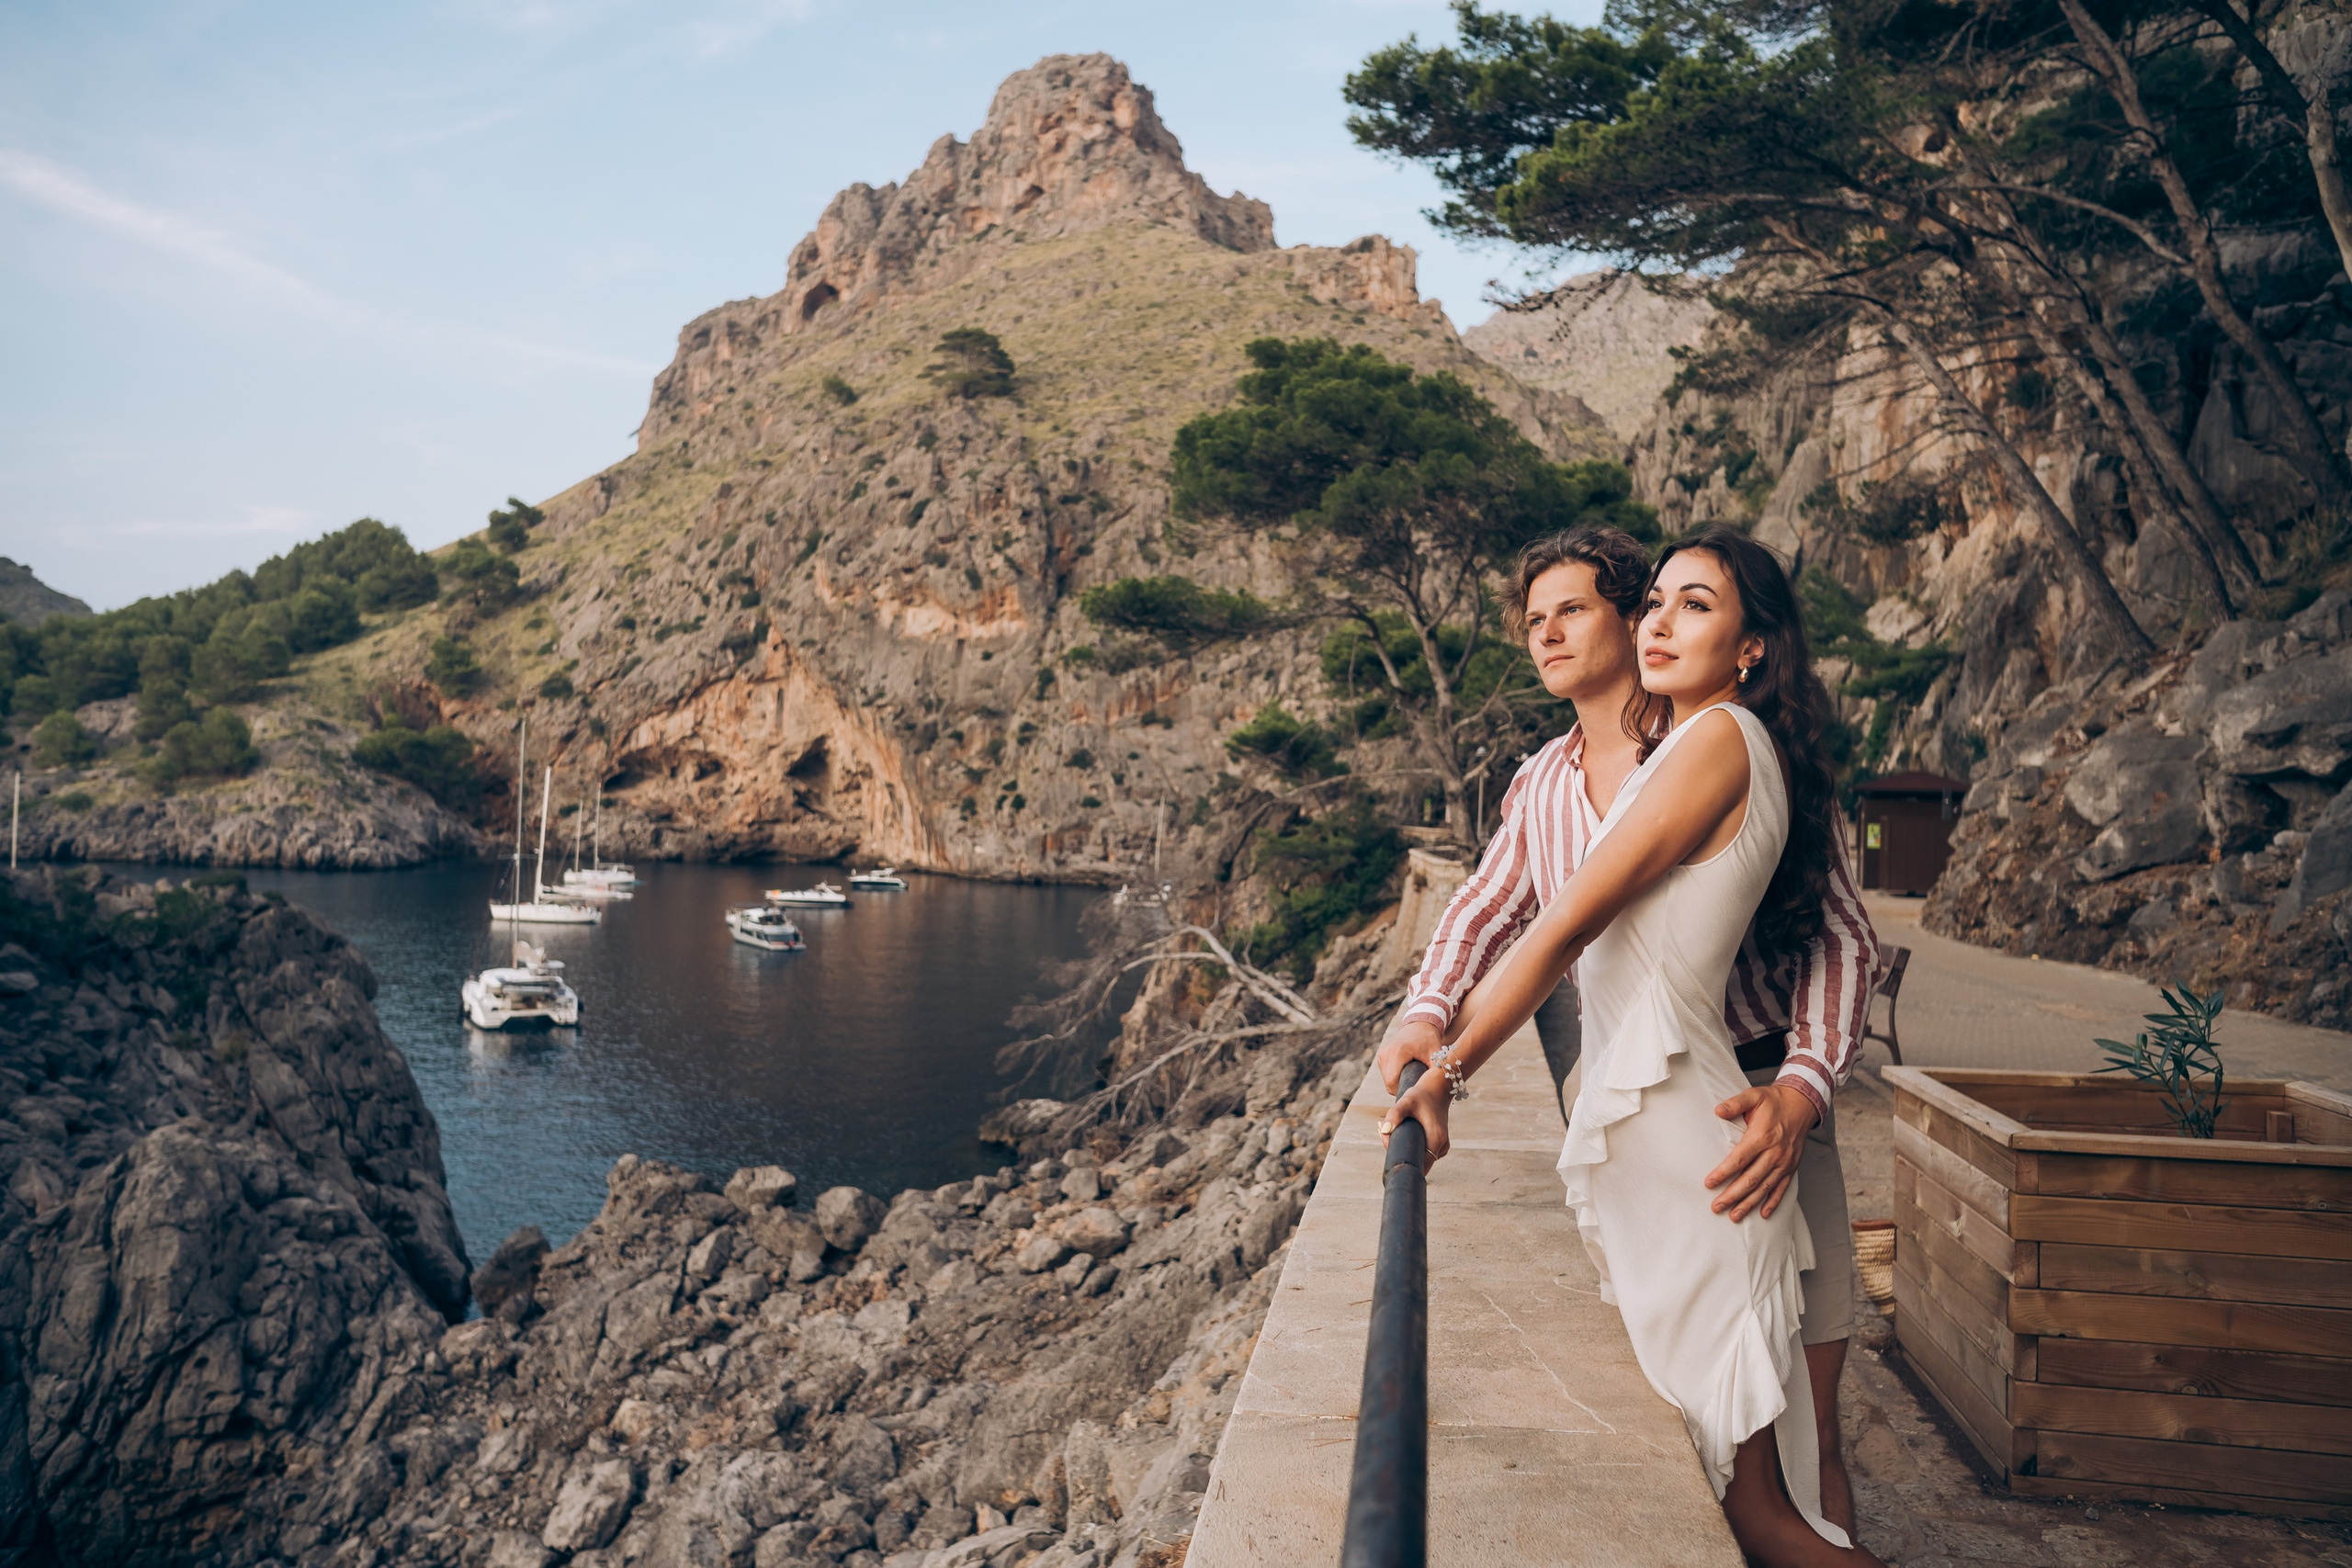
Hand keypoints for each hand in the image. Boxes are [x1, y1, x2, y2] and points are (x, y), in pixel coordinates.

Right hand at [1376, 1016, 1443, 1094]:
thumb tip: (1436, 1088)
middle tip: (1416, 1086)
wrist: (1418, 1024)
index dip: (1402, 1090)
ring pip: (1386, 1080)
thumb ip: (1435, 1069)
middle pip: (1388, 1083)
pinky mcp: (1381, 1057)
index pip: (1392, 1081)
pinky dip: (1395, 1078)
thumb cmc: (1428, 1039)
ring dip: (1397, 1083)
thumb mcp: (1435, 1053)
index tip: (1415, 1091)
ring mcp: (1382, 1055)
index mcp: (1398, 1052)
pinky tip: (1406, 1074)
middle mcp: (1386, 1053)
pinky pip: (1386, 1074)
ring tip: (1412, 1079)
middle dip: (1401, 1088)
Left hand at [1378, 1069, 1452, 1172]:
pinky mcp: (1439, 1144)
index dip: (1406, 1166)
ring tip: (1398, 1133)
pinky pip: (1425, 1153)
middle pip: (1420, 1163)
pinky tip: (1407, 1135)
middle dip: (1404, 1156)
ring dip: (1409, 1151)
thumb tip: (1385, 1130)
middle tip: (1390, 1140)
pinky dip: (1416, 1148)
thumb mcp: (1406, 1101)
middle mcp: (1442, 1146)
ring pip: (1423, 1158)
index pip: (1422, 1166)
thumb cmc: (1421, 1095)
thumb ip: (1394, 1115)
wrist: (1437, 1088)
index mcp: (1436, 1139)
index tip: (1392, 1160)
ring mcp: (1442, 1146)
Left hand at [1704, 1082, 1816, 1221]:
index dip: (1724, 1173)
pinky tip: (1763, 1214)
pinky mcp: (1791, 1167)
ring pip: (1765, 1188)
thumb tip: (1718, 1110)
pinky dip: (1773, 1202)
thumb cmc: (1774, 1101)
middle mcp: (1774, 1152)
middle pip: (1751, 1179)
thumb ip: (1735, 1103)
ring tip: (1734, 1216)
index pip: (1739, 1159)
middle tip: (1716, 1207)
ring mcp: (1784, 1162)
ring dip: (1749, 1203)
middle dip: (1732, 1195)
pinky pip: (1782, 1188)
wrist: (1802, 1104)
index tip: (1709, 1184)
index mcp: (1762, 1136)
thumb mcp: (1754, 1096)